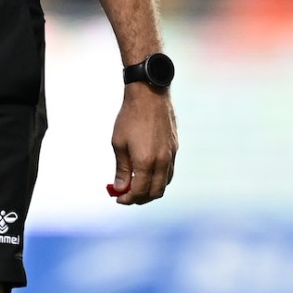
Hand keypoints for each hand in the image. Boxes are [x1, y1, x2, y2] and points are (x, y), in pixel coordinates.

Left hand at [108, 84, 175, 204]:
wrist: (150, 94)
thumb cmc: (130, 117)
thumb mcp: (118, 143)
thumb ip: (121, 168)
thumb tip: (119, 188)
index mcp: (145, 161)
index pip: (139, 191)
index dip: (128, 199)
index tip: (118, 198)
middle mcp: (161, 161)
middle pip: (155, 192)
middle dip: (140, 199)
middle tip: (127, 196)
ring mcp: (171, 155)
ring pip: (165, 184)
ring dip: (151, 190)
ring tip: (136, 186)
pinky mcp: (175, 148)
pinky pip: (169, 171)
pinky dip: (159, 178)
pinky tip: (147, 173)